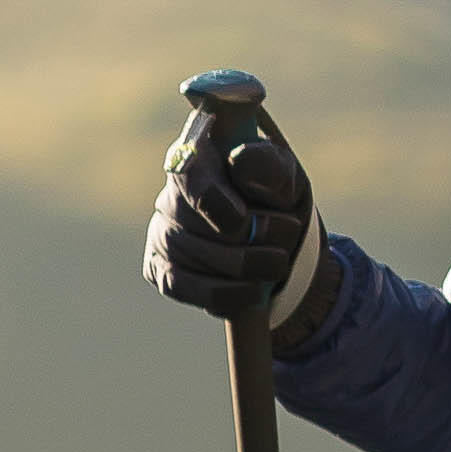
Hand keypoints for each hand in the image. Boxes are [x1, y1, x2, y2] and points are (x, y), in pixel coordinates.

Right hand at [146, 89, 335, 341]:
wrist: (275, 240)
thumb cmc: (274, 196)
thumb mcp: (286, 175)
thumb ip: (269, 165)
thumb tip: (239, 163)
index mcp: (196, 156)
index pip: (188, 175)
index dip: (215, 203)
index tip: (244, 218)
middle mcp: (169, 196)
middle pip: (204, 227)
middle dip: (259, 237)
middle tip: (288, 232)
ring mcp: (162, 236)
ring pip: (205, 262)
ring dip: (255, 266)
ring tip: (278, 258)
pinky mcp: (162, 272)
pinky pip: (197, 292)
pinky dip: (236, 294)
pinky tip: (256, 287)